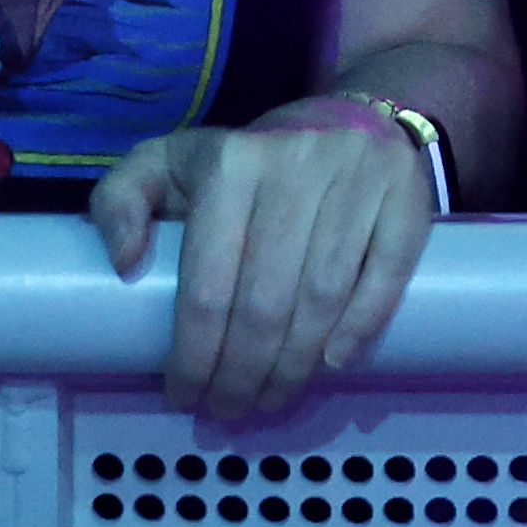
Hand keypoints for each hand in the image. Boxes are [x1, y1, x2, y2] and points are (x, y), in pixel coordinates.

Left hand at [90, 99, 432, 422]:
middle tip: (231, 409)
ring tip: (272, 399)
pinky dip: (360, 326)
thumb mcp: (171, 161)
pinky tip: (333, 364)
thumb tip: (124, 262)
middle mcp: (294, 166)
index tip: (185, 395)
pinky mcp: (405, 193)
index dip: (193, 354)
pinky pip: (385, 273)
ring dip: (294, 366)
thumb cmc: (247, 162)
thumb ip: (121, 200)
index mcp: (230, 164)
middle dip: (242, 373)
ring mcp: (357, 179)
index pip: (208, 283)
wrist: (348, 117)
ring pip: (321, 297)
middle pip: (264, 302)